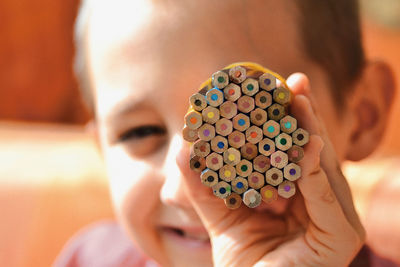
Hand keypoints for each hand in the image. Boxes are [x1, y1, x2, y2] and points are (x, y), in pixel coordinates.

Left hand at [176, 73, 364, 266]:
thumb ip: (203, 185)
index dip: (288, 119)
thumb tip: (182, 147)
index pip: (296, 151)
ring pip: (323, 167)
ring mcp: (337, 219)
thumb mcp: (220, 217)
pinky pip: (326, 196)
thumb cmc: (244, 263)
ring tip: (298, 100)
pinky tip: (307, 144)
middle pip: (313, 151)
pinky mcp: (342, 236)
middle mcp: (323, 203)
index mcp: (300, 196)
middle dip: (304, 115)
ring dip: (312, 132)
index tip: (278, 86)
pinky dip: (315, 170)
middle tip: (293, 81)